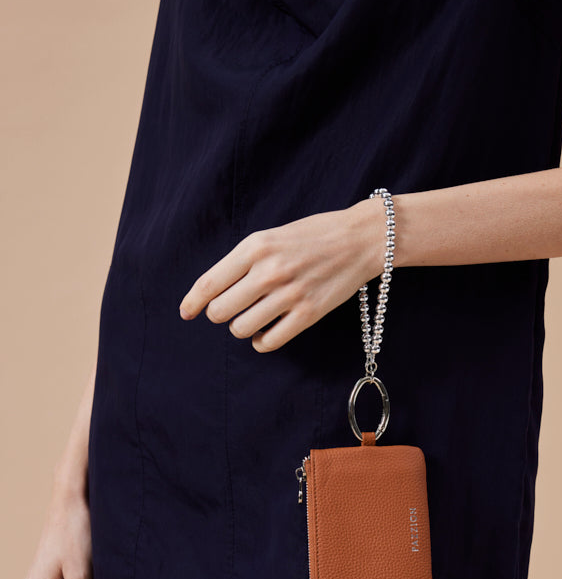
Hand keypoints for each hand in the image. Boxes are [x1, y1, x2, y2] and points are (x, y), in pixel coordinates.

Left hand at [178, 199, 384, 350]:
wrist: (359, 240)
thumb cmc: (313, 237)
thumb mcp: (271, 237)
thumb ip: (244, 261)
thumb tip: (214, 293)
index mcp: (255, 247)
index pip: (209, 283)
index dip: (192, 302)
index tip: (186, 313)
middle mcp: (268, 271)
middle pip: (221, 310)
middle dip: (221, 314)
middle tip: (233, 310)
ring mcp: (289, 294)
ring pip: (242, 329)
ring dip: (242, 328)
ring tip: (254, 318)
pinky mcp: (308, 314)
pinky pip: (269, 341)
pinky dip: (262, 342)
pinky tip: (267, 333)